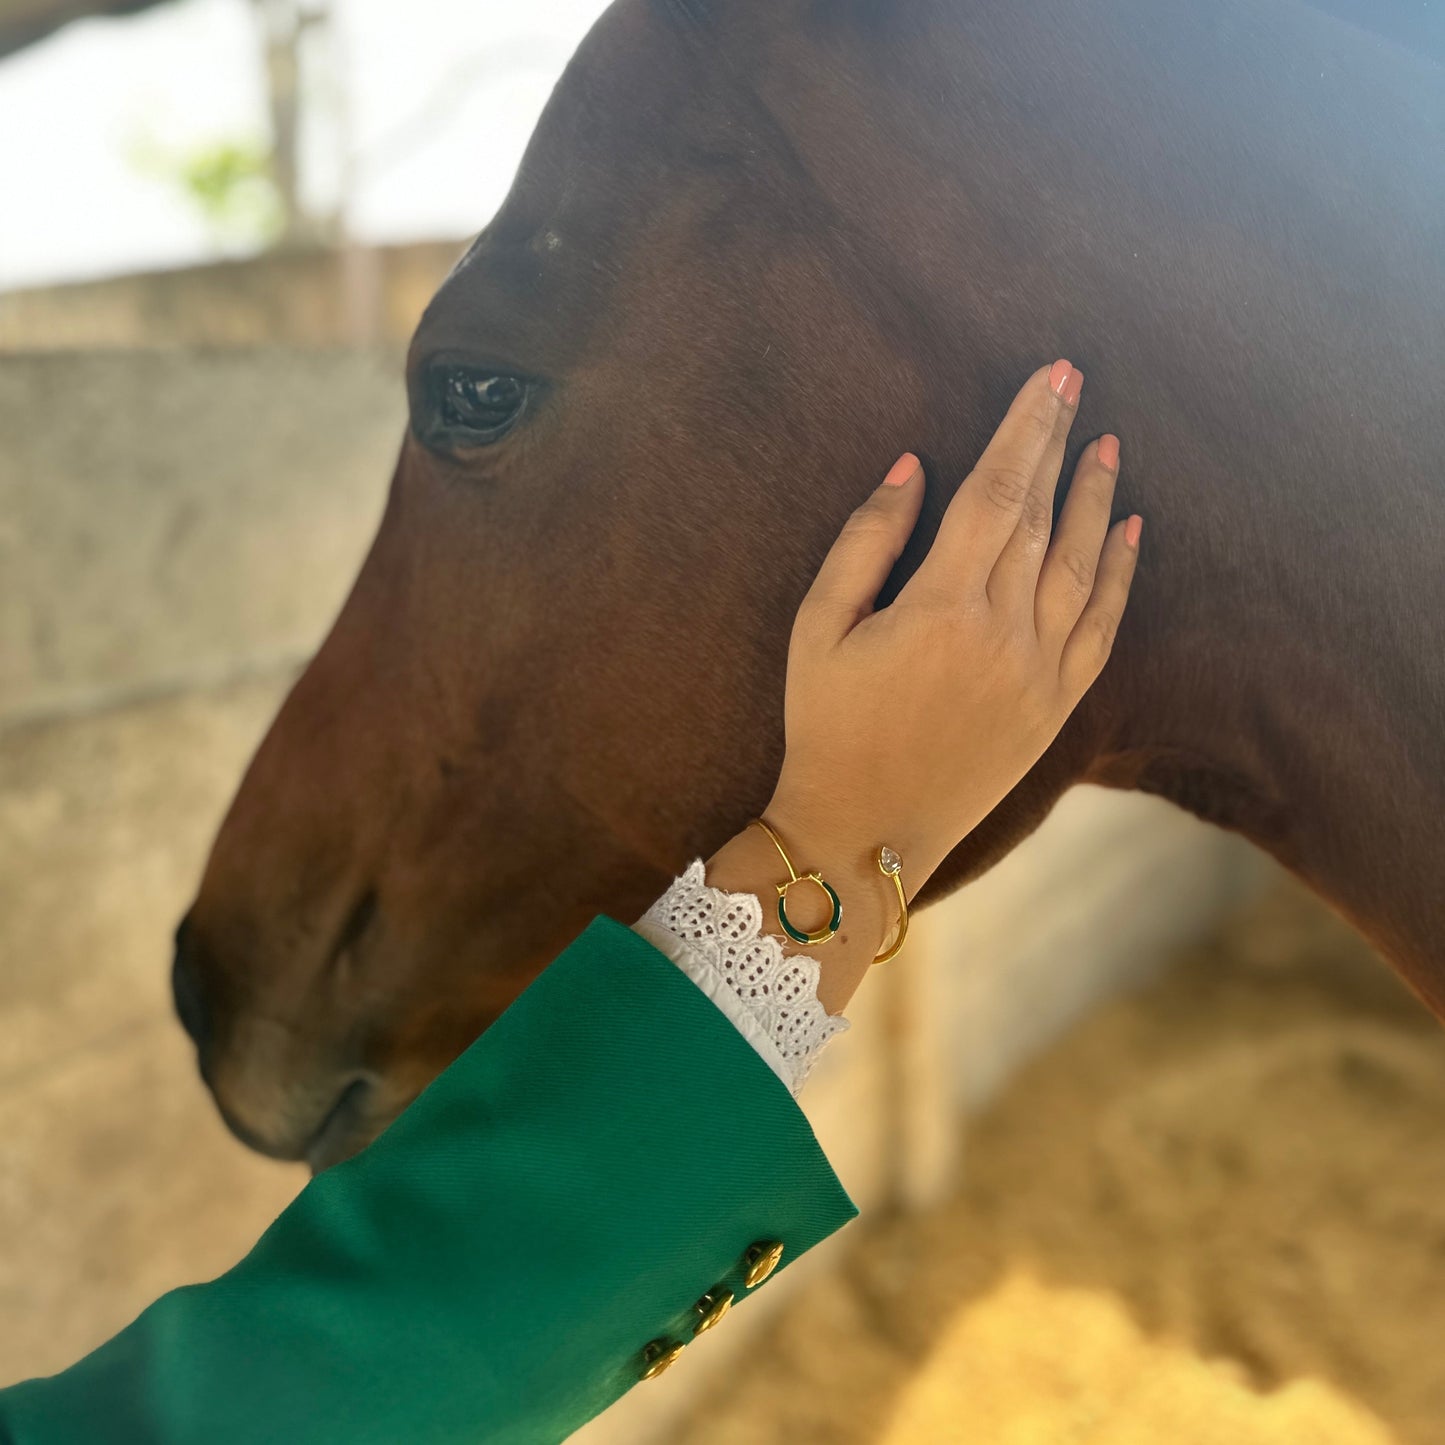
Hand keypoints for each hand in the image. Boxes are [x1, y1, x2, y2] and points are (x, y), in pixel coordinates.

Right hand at [767, 358, 1140, 897]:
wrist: (864, 832)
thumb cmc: (825, 726)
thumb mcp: (817, 628)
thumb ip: (866, 540)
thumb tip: (914, 465)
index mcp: (940, 606)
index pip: (997, 491)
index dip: (1026, 427)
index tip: (1051, 375)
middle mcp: (1002, 633)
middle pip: (1044, 516)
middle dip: (1060, 443)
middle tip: (1077, 383)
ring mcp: (1037, 674)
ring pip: (1083, 566)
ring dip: (1099, 499)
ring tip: (1108, 445)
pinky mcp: (1054, 709)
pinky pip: (1103, 630)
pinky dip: (1124, 578)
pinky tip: (1133, 532)